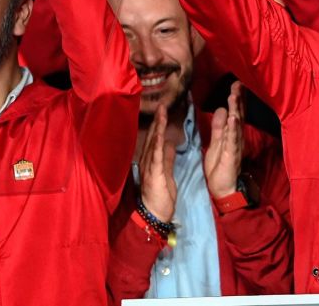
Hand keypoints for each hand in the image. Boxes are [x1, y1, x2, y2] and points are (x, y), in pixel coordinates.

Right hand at [139, 104, 177, 221]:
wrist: (155, 213)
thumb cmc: (161, 195)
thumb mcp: (167, 173)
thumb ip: (168, 158)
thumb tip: (170, 143)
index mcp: (152, 161)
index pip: (156, 139)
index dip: (160, 124)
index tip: (163, 111)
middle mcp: (147, 160)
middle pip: (153, 137)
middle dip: (158, 120)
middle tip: (162, 104)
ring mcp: (149, 166)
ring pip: (154, 142)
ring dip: (158, 126)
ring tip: (161, 112)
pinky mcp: (154, 173)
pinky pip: (156, 155)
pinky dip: (158, 143)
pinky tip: (160, 133)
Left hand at [204, 82, 244, 199]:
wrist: (222, 188)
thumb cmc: (220, 166)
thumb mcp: (217, 142)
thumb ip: (219, 127)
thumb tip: (222, 109)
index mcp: (231, 134)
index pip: (235, 113)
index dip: (236, 99)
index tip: (236, 84)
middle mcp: (236, 137)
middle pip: (238, 114)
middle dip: (238, 99)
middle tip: (238, 83)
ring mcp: (235, 145)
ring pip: (236, 124)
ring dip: (236, 109)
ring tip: (234, 95)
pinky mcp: (231, 154)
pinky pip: (232, 139)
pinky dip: (233, 127)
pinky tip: (233, 117)